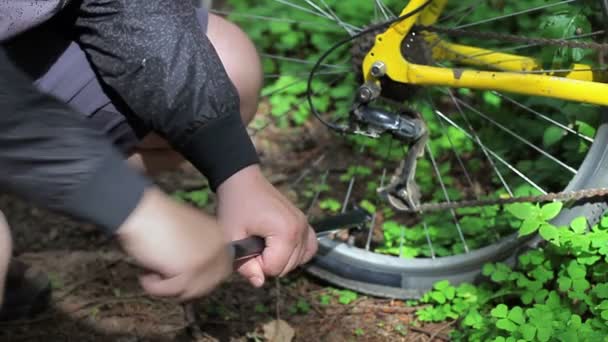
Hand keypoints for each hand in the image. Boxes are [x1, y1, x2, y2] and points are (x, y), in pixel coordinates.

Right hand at [116, 188, 232, 300]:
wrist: (141, 211)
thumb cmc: (157, 221)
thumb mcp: (186, 235)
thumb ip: (198, 252)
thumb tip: (196, 276)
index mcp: (219, 236)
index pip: (222, 270)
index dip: (200, 279)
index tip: (180, 278)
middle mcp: (219, 248)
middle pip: (208, 284)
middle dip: (185, 286)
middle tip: (164, 278)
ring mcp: (207, 258)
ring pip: (191, 290)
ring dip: (168, 287)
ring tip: (152, 273)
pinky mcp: (192, 268)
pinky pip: (174, 291)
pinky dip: (156, 287)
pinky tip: (147, 275)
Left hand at [217, 165, 317, 287]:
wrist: (242, 181)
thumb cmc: (235, 207)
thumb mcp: (232, 237)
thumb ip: (245, 265)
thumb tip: (259, 283)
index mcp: (286, 232)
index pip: (275, 269)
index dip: (256, 264)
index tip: (246, 248)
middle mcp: (301, 229)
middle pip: (288, 267)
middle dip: (267, 263)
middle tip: (252, 244)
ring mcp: (305, 225)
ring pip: (298, 261)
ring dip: (280, 259)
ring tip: (263, 244)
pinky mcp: (305, 223)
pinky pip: (309, 248)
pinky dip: (296, 253)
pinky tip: (280, 248)